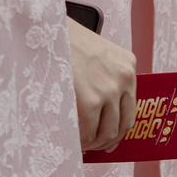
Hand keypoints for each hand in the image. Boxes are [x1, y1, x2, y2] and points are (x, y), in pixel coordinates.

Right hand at [65, 18, 138, 151]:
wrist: (46, 29)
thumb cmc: (64, 42)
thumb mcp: (95, 55)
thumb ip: (104, 77)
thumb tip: (101, 115)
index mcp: (127, 65)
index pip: (130, 106)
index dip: (118, 127)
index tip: (108, 137)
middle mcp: (124, 77)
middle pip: (124, 123)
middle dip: (108, 140)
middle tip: (94, 147)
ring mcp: (109, 90)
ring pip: (108, 132)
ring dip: (94, 144)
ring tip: (81, 145)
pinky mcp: (91, 101)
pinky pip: (88, 131)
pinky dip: (80, 142)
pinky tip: (71, 140)